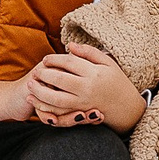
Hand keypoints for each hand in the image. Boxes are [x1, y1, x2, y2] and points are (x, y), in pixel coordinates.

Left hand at [25, 44, 145, 133]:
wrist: (128, 108)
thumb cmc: (117, 82)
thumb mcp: (108, 63)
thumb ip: (89, 53)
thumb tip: (69, 46)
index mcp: (94, 72)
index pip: (69, 62)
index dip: (55, 59)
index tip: (45, 59)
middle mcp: (88, 87)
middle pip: (59, 79)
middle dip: (44, 74)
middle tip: (35, 71)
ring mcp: (83, 103)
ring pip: (56, 98)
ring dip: (40, 92)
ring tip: (30, 85)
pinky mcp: (80, 114)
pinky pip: (60, 112)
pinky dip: (46, 107)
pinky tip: (36, 101)